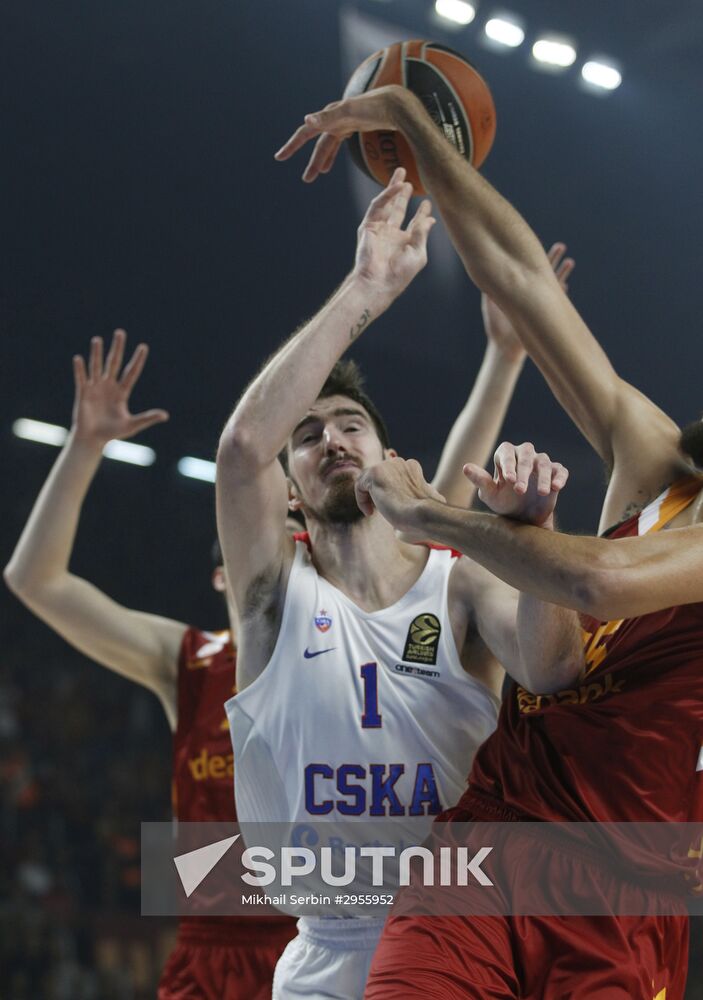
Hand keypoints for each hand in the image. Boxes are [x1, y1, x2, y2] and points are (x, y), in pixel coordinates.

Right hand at [71, 330, 168, 445]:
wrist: (92, 439)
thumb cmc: (112, 432)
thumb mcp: (133, 425)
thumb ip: (147, 418)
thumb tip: (166, 415)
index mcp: (122, 392)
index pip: (131, 372)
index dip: (137, 360)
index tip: (144, 346)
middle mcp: (109, 386)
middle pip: (114, 363)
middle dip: (117, 348)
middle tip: (120, 332)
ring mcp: (95, 388)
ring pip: (97, 367)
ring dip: (97, 354)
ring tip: (98, 339)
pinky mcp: (83, 393)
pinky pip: (81, 379)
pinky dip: (80, 370)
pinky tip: (79, 359)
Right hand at [275, 85, 410, 182]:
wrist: (397, 102)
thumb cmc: (375, 106)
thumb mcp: (349, 112)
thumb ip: (327, 117)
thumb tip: (306, 120)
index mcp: (330, 116)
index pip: (307, 132)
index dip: (293, 145)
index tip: (279, 157)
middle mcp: (335, 118)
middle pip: (318, 143)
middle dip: (311, 161)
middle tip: (306, 179)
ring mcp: (345, 121)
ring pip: (328, 145)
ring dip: (321, 160)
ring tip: (315, 175)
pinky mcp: (355, 124)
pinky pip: (338, 142)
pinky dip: (332, 154)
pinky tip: (329, 165)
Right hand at [352, 168, 435, 302]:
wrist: (378, 282)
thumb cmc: (399, 274)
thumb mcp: (418, 253)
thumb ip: (422, 234)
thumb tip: (431, 220)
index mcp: (405, 242)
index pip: (414, 223)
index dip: (421, 213)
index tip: (428, 203)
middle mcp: (392, 234)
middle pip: (399, 209)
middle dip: (404, 195)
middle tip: (410, 180)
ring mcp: (379, 229)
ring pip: (387, 204)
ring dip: (394, 189)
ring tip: (402, 173)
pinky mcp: (368, 226)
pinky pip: (378, 206)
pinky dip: (387, 195)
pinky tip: (397, 186)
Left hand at [355, 457, 445, 539]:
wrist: (422, 514)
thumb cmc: (423, 514)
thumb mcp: (418, 501)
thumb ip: (410, 493)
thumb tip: (409, 498)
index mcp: (412, 467)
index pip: (391, 473)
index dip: (388, 489)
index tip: (390, 505)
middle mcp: (399, 462)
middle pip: (378, 474)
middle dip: (376, 490)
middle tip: (379, 508)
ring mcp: (387, 466)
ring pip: (367, 478)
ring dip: (368, 495)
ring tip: (373, 511)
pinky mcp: (375, 473)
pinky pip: (360, 485)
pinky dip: (362, 500)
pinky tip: (369, 512)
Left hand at [463, 442, 567, 526]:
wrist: (523, 518)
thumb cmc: (503, 503)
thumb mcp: (490, 495)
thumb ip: (480, 481)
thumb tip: (465, 467)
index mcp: (506, 456)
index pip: (506, 451)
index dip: (508, 463)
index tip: (508, 480)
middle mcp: (524, 455)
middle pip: (526, 453)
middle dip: (524, 471)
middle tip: (520, 491)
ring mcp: (540, 463)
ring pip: (544, 461)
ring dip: (543, 476)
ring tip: (542, 492)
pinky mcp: (555, 472)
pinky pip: (560, 470)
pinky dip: (560, 477)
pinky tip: (556, 487)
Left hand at [481, 243, 574, 362]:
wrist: (504, 348)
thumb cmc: (496, 328)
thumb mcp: (491, 306)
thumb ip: (490, 292)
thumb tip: (487, 275)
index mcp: (520, 288)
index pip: (528, 267)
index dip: (533, 256)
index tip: (538, 242)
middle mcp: (532, 293)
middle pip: (545, 271)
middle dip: (554, 259)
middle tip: (561, 246)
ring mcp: (541, 303)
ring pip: (555, 284)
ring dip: (563, 273)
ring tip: (571, 261)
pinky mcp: (544, 315)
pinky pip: (555, 303)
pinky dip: (560, 295)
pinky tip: (566, 286)